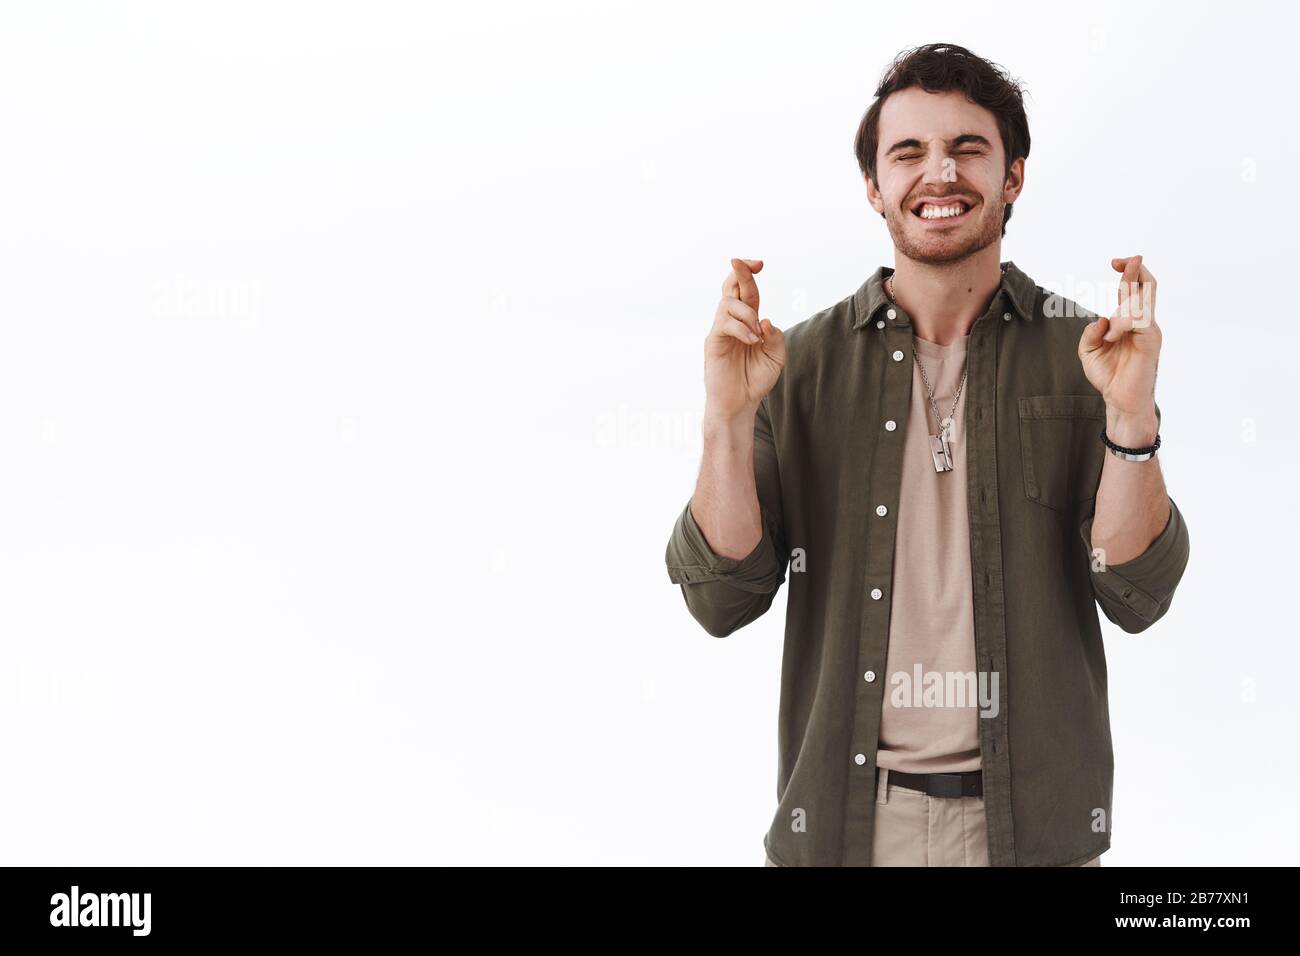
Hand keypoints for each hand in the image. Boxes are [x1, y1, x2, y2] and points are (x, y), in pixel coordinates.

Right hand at [704, 258, 785, 420]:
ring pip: (729, 303)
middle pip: (732, 287)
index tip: (760, 263)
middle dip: (741, 272)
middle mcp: (732, 322)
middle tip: (749, 263)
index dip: (750, 274)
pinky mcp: (713, 342)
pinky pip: (725, 323)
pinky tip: (752, 341)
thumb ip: (775, 336)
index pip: (747, 291)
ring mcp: (721, 330)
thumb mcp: (776, 357)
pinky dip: (741, 328)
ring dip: (747, 313)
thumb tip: (764, 319)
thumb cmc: (755, 381)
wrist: (739, 404)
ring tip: (756, 335)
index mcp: (748, 322)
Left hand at [1078, 255, 1160, 444]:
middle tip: (1122, 260)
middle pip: (1147, 287)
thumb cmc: (1108, 375)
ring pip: (1140, 303)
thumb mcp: (1088, 351)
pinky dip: (1122, 324)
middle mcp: (1143, 322)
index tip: (1115, 262)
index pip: (1133, 290)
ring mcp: (1150, 330)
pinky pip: (1139, 321)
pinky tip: (1112, 336)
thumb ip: (1090, 333)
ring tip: (1109, 336)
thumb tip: (1101, 319)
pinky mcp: (1151, 340)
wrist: (1120, 400)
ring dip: (1120, 313)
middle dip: (1135, 270)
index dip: (1127, 273)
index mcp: (1129, 321)